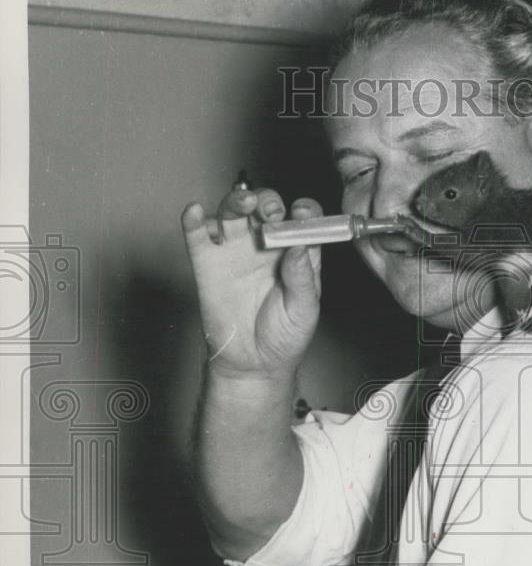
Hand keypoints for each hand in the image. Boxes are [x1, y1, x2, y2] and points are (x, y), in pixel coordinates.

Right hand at [182, 186, 323, 378]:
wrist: (254, 365)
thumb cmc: (284, 336)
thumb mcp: (304, 309)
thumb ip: (302, 276)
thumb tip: (300, 244)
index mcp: (294, 250)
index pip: (301, 218)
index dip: (303, 210)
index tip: (302, 213)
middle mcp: (265, 244)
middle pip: (264, 207)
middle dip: (268, 201)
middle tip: (271, 211)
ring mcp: (235, 251)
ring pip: (232, 212)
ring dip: (237, 201)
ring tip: (245, 203)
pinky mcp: (208, 263)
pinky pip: (198, 236)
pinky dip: (193, 220)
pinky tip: (196, 212)